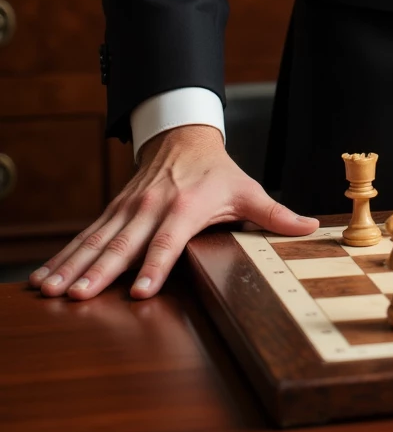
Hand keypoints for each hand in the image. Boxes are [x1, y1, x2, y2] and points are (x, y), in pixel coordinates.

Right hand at [28, 123, 317, 299]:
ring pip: (96, 241)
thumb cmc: (216, 170)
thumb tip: (309, 228)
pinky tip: (44, 279)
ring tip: (49, 289)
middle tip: (77, 295)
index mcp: (185, 205)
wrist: (182, 136)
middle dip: (100, 271)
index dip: (155, 265)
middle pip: (123, 243)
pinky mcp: (112, 212)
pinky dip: (64, 257)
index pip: (168, 240)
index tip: (140, 292)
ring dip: (72, 265)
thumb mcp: (247, 189)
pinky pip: (85, 237)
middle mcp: (151, 207)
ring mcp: (127, 209)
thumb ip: (275, 214)